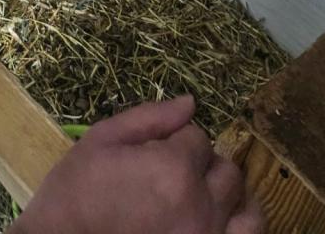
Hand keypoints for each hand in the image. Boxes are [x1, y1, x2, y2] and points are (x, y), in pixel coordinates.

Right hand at [10, 97, 263, 233]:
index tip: (154, 152)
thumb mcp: (102, 141)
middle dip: (203, 165)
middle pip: (227, 170)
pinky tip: (217, 221)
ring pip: (249, 211)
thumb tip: (191, 103)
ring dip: (233, 199)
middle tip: (173, 175)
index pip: (198, 138)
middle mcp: (200, 205)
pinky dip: (238, 227)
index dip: (176, 140)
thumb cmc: (74, 194)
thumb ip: (150, 118)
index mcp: (174, 167)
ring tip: (208, 199)